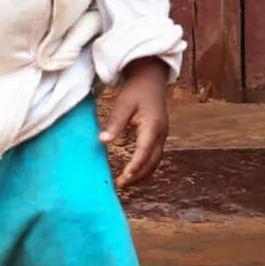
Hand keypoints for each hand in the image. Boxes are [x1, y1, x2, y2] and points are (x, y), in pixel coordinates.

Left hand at [100, 61, 170, 187]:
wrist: (151, 80)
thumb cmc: (137, 90)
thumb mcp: (124, 104)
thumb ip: (115, 122)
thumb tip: (102, 141)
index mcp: (153, 126)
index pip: (144, 151)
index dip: (135, 166)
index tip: (123, 177)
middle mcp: (161, 134)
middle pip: (152, 161)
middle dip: (137, 175)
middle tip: (119, 185)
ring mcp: (162, 136)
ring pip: (155, 161)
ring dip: (141, 174)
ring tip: (124, 182)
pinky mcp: (158, 136)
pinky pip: (154, 156)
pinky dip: (144, 166)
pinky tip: (132, 171)